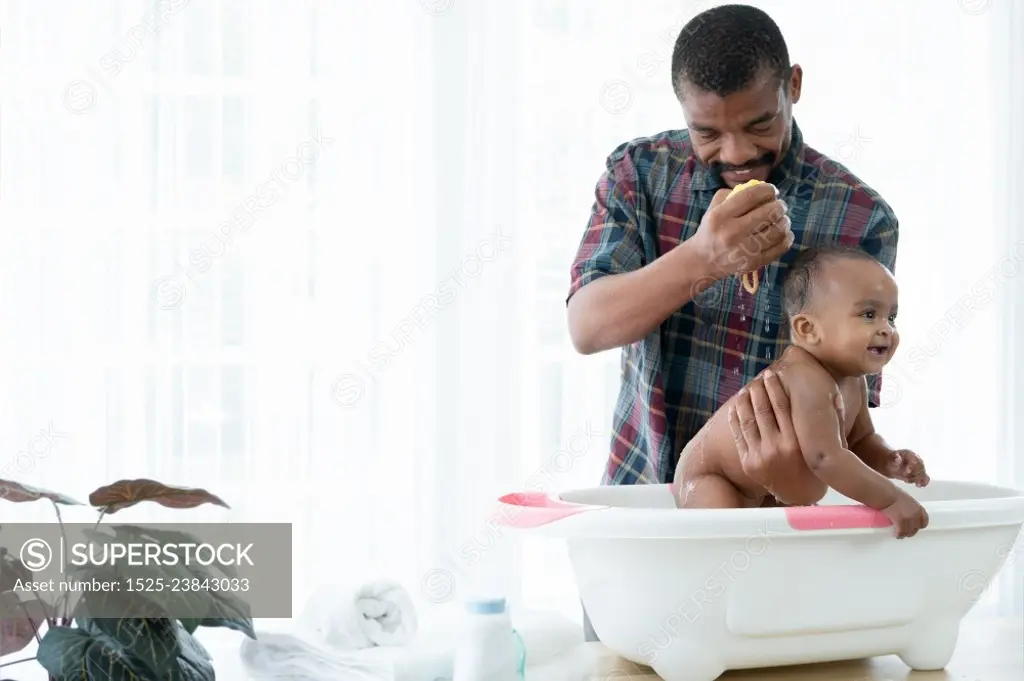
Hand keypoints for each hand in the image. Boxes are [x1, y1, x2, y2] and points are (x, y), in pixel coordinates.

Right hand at [693, 182, 793, 276]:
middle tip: (779, 206)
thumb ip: (732, 194)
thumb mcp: (713, 209)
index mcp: (720, 216)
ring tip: (781, 219)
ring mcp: (744, 250)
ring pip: (778, 230)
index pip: (751, 196)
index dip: (767, 190)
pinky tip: (783, 233)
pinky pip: (780, 247)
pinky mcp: (754, 263)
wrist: (702, 261)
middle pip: (769, 212)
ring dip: (784, 221)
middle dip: (780, 205)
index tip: (772, 191)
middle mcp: (732, 232)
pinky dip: (787, 238)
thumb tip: (759, 188)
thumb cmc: (710, 231)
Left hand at [727, 369, 827, 504]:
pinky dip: (736, 418)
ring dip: (745, 401)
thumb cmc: (815, 467)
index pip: (782, 406)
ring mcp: (760, 456)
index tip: (771, 375)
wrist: (799, 497)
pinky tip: (736, 406)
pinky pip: (739, 435)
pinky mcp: (748, 463)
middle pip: (763, 410)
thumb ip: (830, 423)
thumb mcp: (827, 448)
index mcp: (796, 443)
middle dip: (759, 390)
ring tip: (746, 389)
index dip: (774, 387)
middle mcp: (777, 449)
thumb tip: (835, 395)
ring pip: (748, 420)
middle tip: (757, 379)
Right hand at [881, 490, 928, 537]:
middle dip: (912, 531)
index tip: (916, 527)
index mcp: (918, 508)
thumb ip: (910, 507)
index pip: (924, 520)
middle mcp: (916, 514)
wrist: (887, 494)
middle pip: (917, 528)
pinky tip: (895, 535)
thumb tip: (906, 511)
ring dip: (904, 534)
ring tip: (900, 535)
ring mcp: (908, 519)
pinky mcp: (900, 522)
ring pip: (909, 531)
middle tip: (906, 532)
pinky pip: (901, 532)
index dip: (920, 525)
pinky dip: (898, 535)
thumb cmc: (894, 494)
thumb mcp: (906, 499)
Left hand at [884, 449, 929, 486]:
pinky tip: (919, 486)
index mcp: (910, 454)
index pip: (915, 460)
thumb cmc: (892, 460)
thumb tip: (897, 459)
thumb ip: (895, 458)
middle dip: (914, 474)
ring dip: (917, 479)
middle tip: (904, 477)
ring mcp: (919, 467)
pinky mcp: (920, 474)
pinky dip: (924, 482)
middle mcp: (917, 460)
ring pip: (923, 474)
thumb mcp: (891, 458)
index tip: (907, 472)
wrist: (892, 465)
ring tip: (907, 481)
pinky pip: (926, 478)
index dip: (912, 466)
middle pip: (921, 468)